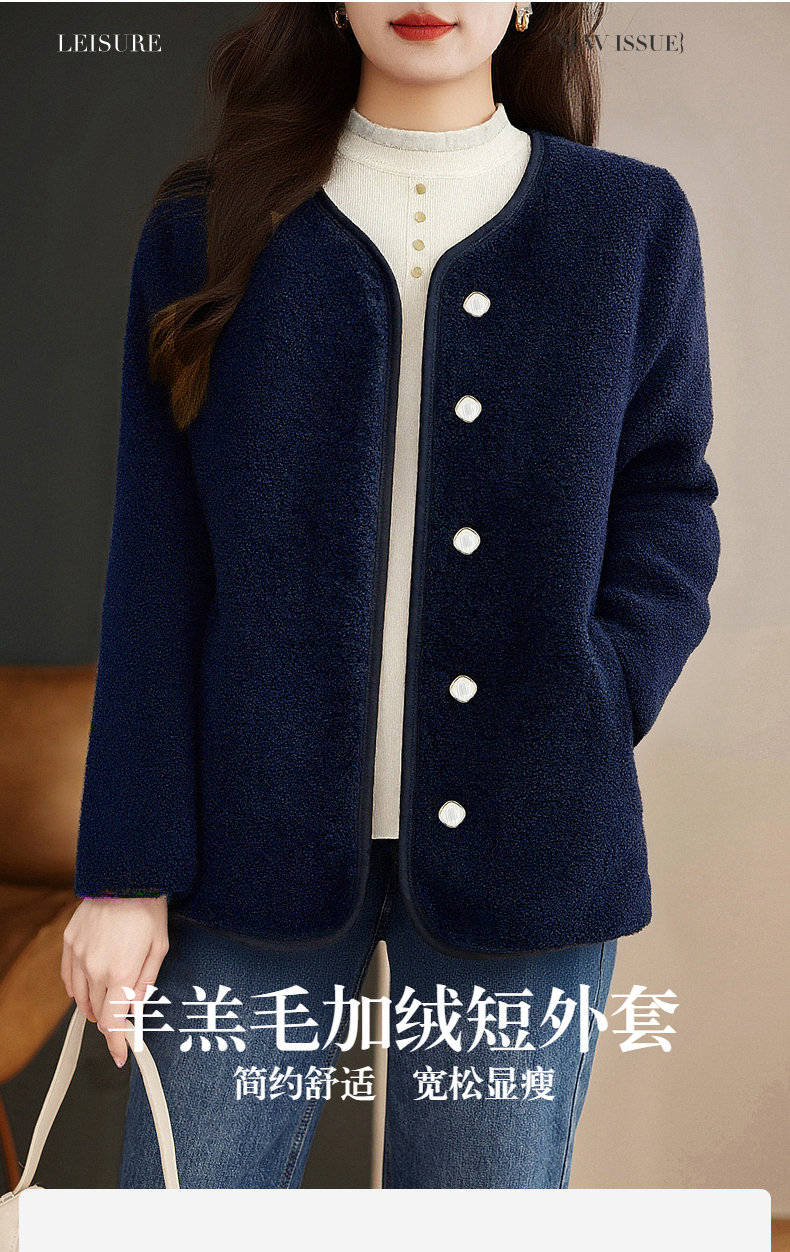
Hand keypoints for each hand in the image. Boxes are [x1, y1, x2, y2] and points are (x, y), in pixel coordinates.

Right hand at [61, 896, 169, 1066]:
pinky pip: (68, 977)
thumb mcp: (159, 949)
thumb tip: (136, 1010)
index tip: (121, 1055)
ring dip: (92, 1008)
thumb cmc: (149, 911)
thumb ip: (146, 984)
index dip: (117, 1043)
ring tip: (105, 1006)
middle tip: (121, 1023)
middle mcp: (95, 969)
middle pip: (97, 1012)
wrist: (126, 877)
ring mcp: (78, 956)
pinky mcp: (69, 943)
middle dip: (109, 1022)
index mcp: (120, 974)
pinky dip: (77, 989)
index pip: (113, 1022)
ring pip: (80, 998)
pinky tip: (86, 989)